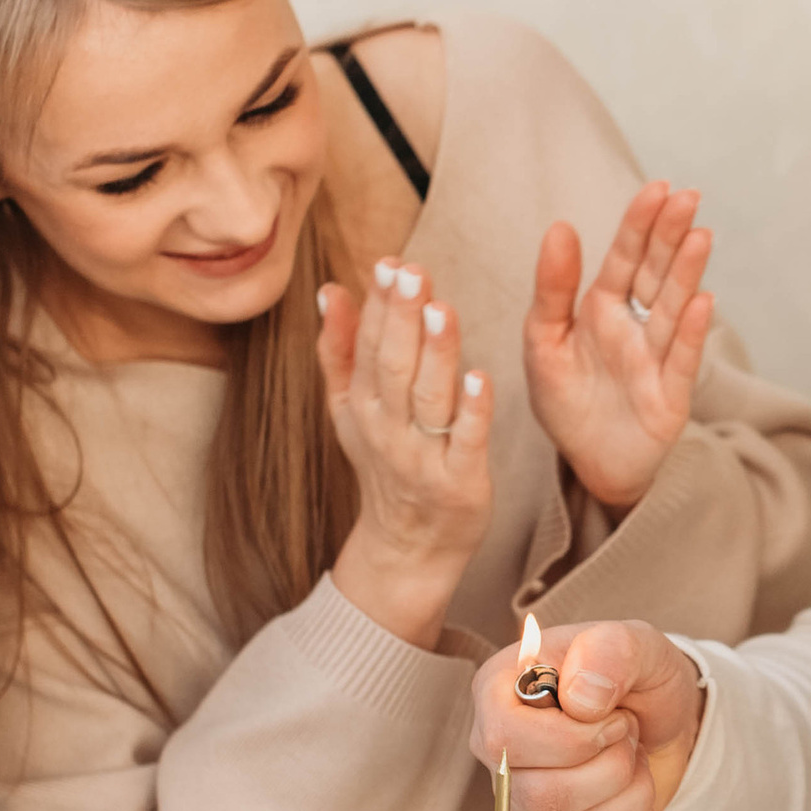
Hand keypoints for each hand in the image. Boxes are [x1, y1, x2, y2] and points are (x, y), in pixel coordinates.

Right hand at [318, 260, 493, 647]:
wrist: (407, 548)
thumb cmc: (385, 466)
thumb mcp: (349, 410)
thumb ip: (339, 349)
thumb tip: (330, 289)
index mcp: (363, 405)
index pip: (368, 345)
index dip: (378, 304)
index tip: (389, 262)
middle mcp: (387, 428)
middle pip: (393, 365)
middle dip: (401, 316)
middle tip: (412, 272)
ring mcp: (423, 457)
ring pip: (428, 398)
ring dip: (435, 353)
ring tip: (441, 308)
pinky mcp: (461, 482)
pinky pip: (466, 443)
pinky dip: (473, 412)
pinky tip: (481, 378)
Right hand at [470, 619, 708, 810]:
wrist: (667, 716)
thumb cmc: (636, 674)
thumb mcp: (635, 643)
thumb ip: (609, 650)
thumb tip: (581, 701)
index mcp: (499, 694)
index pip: (503, 740)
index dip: (571, 737)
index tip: (610, 713)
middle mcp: (501, 756)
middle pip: (541, 796)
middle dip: (610, 763)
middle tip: (626, 729)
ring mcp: (527, 804)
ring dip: (629, 790)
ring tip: (631, 756)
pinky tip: (636, 787)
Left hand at [524, 183, 716, 514]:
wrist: (587, 463)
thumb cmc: (565, 400)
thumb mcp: (543, 341)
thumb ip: (551, 289)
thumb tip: (560, 226)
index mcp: (603, 307)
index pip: (625, 257)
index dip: (641, 224)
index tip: (657, 188)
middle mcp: (635, 325)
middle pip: (656, 273)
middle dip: (670, 236)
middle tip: (686, 197)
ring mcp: (656, 357)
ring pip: (672, 308)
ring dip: (687, 273)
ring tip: (700, 236)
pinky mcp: (669, 394)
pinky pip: (680, 359)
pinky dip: (689, 332)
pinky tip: (702, 302)